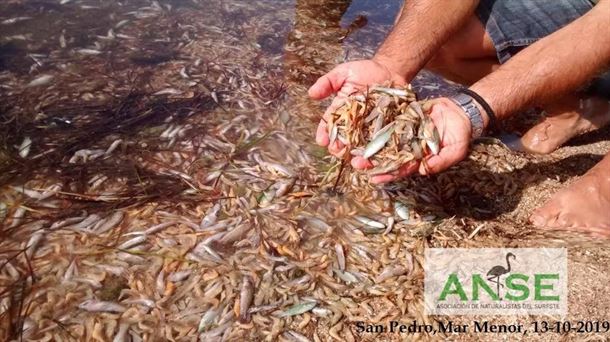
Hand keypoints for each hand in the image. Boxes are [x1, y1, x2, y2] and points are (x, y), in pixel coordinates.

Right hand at [308, 59, 405, 154]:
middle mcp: (353, 123)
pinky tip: (374, 160)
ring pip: (360, 145)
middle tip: (337, 151)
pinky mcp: (385, 129)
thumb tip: (311, 93)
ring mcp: (369, 127)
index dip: (324, 133)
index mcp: (341, 111)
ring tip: (355, 161)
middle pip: (344, 139)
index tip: (321, 141)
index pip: (330, 124)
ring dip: (357, 155)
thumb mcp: (343, 73)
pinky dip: (378, 152)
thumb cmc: (365, 71)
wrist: (390, 70)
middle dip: (339, 148)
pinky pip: (381, 143)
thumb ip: (327, 83)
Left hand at [351, 98, 471, 183]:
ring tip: (353, 147)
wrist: (462, 111)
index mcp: (419, 159)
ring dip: (370, 144)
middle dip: (372, 161)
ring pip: (384, 140)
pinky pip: (389, 121)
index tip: (374, 178)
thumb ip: (440, 161)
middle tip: (356, 163)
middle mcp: (408, 147)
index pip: (401, 169)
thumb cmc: (461, 135)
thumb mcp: (456, 150)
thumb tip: (424, 171)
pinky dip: (376, 123)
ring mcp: (405, 132)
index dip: (388, 174)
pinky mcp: (404, 117)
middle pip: (387, 156)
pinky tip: (362, 125)